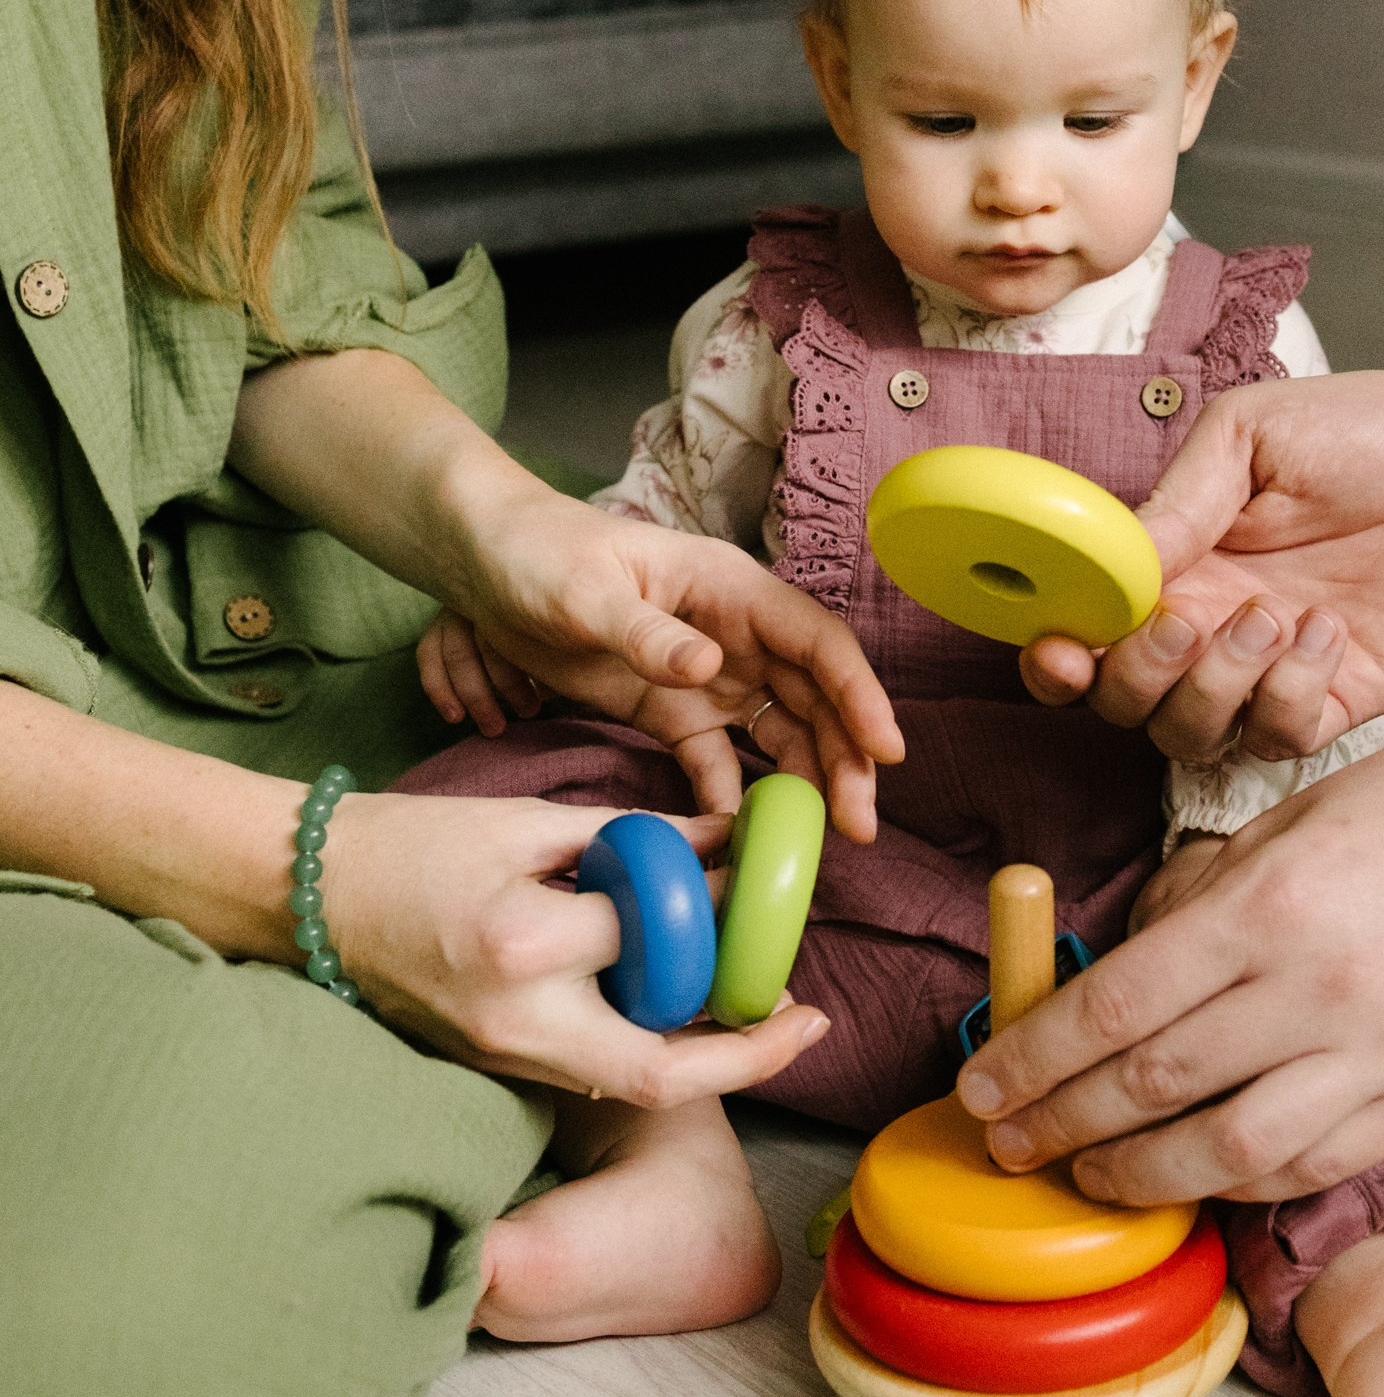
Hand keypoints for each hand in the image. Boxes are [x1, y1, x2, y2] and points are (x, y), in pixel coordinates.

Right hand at [319, 790, 830, 1103]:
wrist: (301, 895)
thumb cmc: (409, 843)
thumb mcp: (527, 821)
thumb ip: (635, 836)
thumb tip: (729, 838)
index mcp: (524, 939)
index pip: (657, 938)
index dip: (725, 912)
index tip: (771, 894)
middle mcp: (517, 1017)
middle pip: (662, 1069)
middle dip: (746, 1052)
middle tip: (805, 1017)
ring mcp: (501, 1054)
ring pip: (631, 1078)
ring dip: (703, 1054)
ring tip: (757, 1009)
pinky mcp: (492, 1067)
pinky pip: (589, 1066)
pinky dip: (644, 1043)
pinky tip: (681, 1008)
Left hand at [435, 483, 902, 839]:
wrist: (485, 560)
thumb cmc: (539, 554)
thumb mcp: (585, 591)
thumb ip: (646, 632)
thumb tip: (713, 668)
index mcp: (731, 589)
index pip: (818, 642)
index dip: (859, 695)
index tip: (886, 751)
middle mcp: (736, 632)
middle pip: (814, 696)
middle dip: (845, 757)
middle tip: (859, 827)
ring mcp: (709, 673)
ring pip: (781, 731)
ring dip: (808, 783)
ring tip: (822, 843)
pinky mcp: (673, 709)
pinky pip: (720, 757)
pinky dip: (737, 796)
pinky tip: (743, 837)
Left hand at [965, 578, 1383, 1204]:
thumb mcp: (1289, 823)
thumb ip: (1201, 904)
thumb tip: (1124, 975)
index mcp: (1273, 907)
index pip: (1116, 1009)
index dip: (1032, 1060)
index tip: (981, 1084)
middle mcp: (1321, 994)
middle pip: (1151, 1090)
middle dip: (1059, 1125)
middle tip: (1002, 1140)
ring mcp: (1379, 1059)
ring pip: (1225, 1155)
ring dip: (1136, 1176)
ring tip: (1081, 1172)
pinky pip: (1308, 1165)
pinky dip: (1236, 1181)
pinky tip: (1191, 1174)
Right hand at [1020, 327, 1383, 762]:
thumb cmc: (1381, 431)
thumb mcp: (1260, 433)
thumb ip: (1183, 496)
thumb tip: (1113, 558)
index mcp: (1178, 555)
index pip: (1085, 623)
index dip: (1054, 650)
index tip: (1061, 645)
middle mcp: (1211, 620)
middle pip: (1121, 698)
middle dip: (1132, 676)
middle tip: (1184, 623)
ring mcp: (1270, 667)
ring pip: (1187, 733)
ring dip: (1214, 687)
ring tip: (1274, 616)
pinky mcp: (1338, 697)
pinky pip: (1277, 737)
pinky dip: (1287, 696)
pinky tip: (1329, 634)